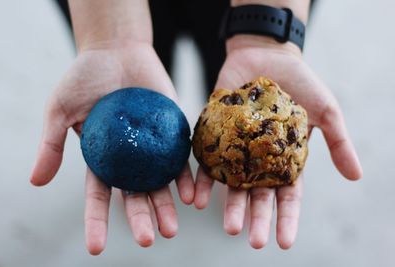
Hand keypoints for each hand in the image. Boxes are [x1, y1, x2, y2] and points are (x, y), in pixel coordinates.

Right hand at [30, 41, 193, 253]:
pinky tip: (191, 195)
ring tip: (171, 228)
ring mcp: (152, 147)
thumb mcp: (60, 109)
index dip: (96, 221)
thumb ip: (51, 144)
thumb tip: (36, 181)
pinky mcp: (171, 132)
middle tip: (148, 239)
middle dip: (140, 218)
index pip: (98, 195)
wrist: (116, 49)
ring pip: (160, 183)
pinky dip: (185, 177)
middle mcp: (129, 158)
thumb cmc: (85, 77)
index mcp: (103, 158)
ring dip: (166, 206)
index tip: (96, 247)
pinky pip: (180, 157)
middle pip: (134, 195)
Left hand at [193, 35, 362, 248]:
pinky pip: (208, 160)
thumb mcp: (326, 111)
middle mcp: (259, 160)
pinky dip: (203, 179)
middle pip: (258, 195)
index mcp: (286, 160)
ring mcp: (237, 149)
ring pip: (232, 183)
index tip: (283, 242)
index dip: (286, 219)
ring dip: (229, 205)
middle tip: (251, 241)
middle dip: (256, 218)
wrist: (266, 54)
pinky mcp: (216, 134)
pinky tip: (197, 197)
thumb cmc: (300, 83)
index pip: (288, 196)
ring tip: (228, 226)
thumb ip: (338, 142)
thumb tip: (357, 176)